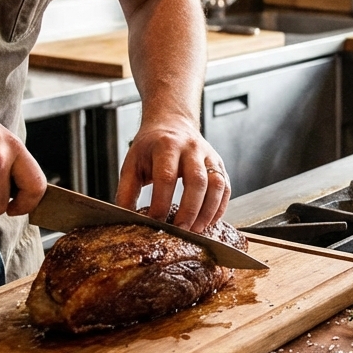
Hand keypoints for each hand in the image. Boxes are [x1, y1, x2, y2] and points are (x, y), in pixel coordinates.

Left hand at [116, 116, 228, 232]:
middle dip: (189, 210)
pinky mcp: (219, 164)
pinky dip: (220, 207)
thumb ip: (127, 191)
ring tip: (197, 230)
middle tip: (180, 231)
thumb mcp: (132, 163)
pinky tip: (209, 222)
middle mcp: (191, 148)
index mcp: (166, 146)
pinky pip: (226, 187)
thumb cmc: (150, 147)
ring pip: (216, 185)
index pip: (166, 177)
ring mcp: (209, 156)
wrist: (171, 122)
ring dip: (208, 211)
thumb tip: (126, 219)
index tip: (155, 222)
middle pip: (197, 181)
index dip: (161, 202)